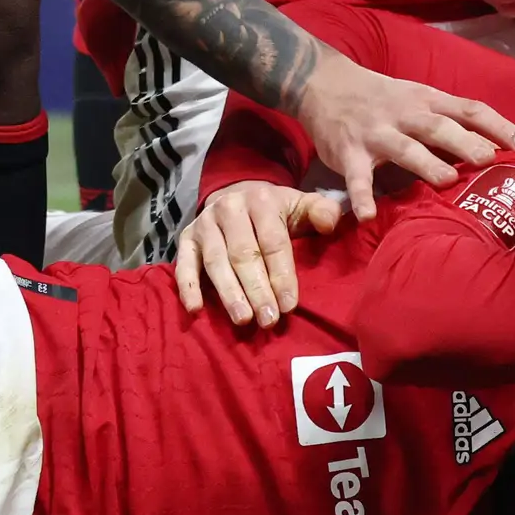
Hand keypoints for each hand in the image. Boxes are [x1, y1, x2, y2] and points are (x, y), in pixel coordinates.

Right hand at [174, 181, 341, 327]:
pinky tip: (195, 309)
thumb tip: (331, 223)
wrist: (236, 194)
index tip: (289, 305)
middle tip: (268, 320)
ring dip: (229, 292)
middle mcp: (229, 208)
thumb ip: (321, 212)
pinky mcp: (186, 238)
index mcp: (261, 201)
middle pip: (244, 254)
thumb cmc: (275, 212)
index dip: (282, 274)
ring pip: (216, 261)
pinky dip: (187, 286)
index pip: (273, 242)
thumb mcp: (301, 205)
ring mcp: (204, 223)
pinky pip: (183, 263)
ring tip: (242, 319)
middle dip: (257, 289)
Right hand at [286, 53, 514, 219]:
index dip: (499, 125)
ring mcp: (376, 133)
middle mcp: (405, 114)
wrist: (323, 83)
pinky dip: (361, 196)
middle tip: (490, 160)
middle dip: (465, 142)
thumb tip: (495, 149)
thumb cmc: (382, 97)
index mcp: (428, 100)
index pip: (470, 109)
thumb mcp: (418, 98)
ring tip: (447, 181)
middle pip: (440, 127)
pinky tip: (368, 215)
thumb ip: (449, 121)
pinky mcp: (348, 152)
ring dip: (426, 163)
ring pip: (405, 147)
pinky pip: (356, 177)